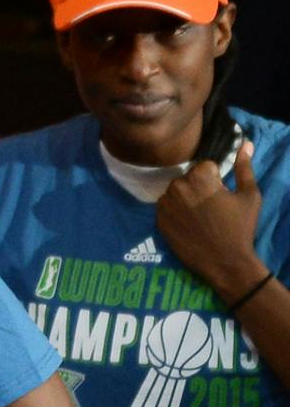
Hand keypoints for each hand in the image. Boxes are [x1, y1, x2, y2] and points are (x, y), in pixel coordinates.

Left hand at [156, 138, 265, 300]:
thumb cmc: (240, 228)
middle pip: (187, 178)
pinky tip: (188, 224)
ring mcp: (164, 205)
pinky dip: (175, 212)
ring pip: (175, 192)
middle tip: (211, 208)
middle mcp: (177, 187)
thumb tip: (245, 144)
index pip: (205, 166)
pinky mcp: (158, 221)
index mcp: (199, 178)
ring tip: (200, 217)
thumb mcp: (249, 195)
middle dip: (198, 187)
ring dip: (185, 198)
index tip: (221, 194)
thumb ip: (245, 167)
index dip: (216, 179)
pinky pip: (166, 207)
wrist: (223, 262)